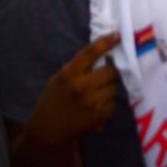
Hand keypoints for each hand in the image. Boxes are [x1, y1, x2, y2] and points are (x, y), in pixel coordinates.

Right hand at [23, 32, 120, 147]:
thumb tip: (102, 52)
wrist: (48, 131)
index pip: (90, 53)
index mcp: (68, 74)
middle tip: (106, 75)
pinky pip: (114, 103)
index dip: (106, 42)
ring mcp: (91, 102)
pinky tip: (97, 107)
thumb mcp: (59, 80)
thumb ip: (77, 68)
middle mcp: (81, 87)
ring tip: (97, 94)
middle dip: (111, 72)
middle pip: (111, 71)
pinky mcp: (99, 116)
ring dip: (109, 88)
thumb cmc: (53, 101)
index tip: (118, 35)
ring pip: (114, 87)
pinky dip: (108, 103)